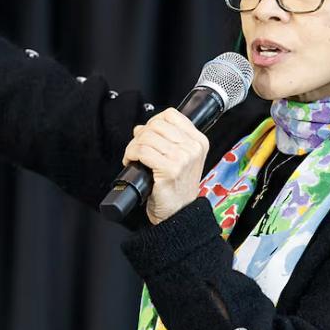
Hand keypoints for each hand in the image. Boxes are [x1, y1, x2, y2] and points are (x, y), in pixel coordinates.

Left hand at [121, 108, 209, 223]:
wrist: (178, 213)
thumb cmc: (177, 189)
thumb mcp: (179, 160)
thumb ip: (165, 141)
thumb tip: (140, 128)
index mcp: (199, 142)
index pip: (171, 115)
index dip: (153, 122)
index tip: (147, 135)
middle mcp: (193, 148)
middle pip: (156, 124)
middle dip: (141, 135)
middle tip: (137, 149)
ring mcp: (182, 158)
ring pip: (147, 136)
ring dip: (133, 146)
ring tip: (134, 157)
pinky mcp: (169, 169)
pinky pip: (142, 151)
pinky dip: (131, 154)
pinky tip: (132, 162)